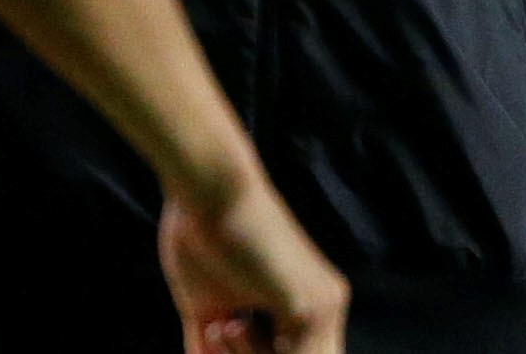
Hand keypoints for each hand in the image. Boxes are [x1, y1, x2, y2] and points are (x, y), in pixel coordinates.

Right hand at [156, 175, 348, 353]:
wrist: (208, 188)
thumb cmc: (201, 234)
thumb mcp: (205, 305)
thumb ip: (208, 344)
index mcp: (306, 303)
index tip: (215, 336)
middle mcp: (325, 305)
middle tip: (219, 331)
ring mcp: (323, 306)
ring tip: (225, 326)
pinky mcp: (310, 306)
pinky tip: (232, 323)